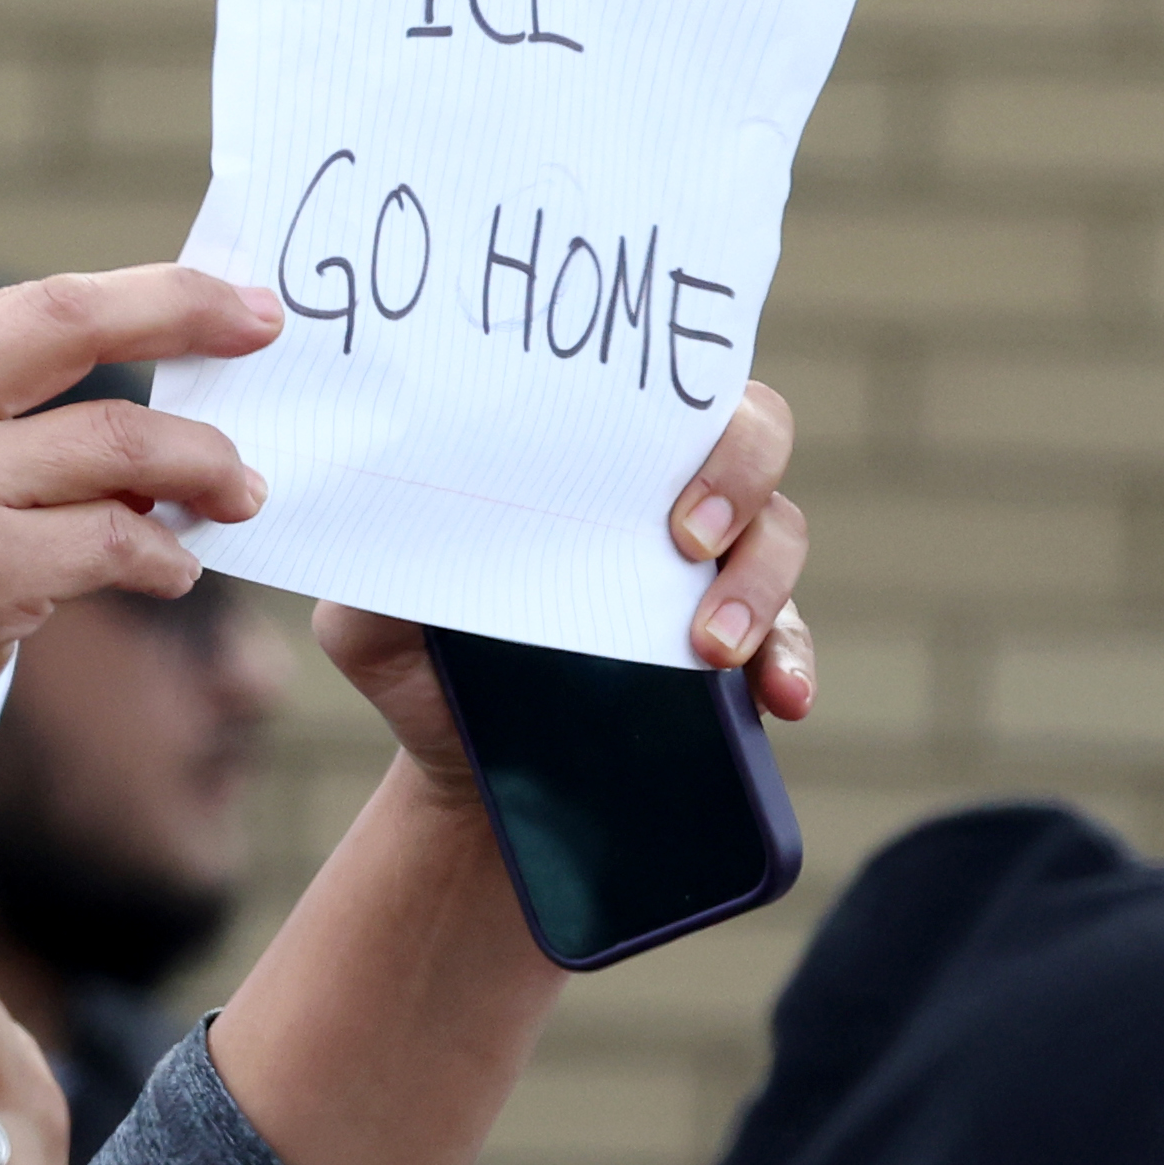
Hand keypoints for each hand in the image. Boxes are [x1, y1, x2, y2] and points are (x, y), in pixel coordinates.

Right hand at [0, 269, 283, 812]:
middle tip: (265, 328)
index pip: (33, 302)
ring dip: (204, 465)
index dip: (145, 295)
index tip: (224, 302)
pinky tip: (174, 571)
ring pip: (120, 441)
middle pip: (71, 319)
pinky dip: (167, 556)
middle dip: (185, 312)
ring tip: (242, 493)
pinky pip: (119, 539)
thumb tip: (147, 404)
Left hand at [311, 379, 810, 796]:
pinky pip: (790, 645)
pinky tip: (782, 702)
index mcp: (591, 462)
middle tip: (689, 539)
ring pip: (781, 535)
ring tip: (708, 650)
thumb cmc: (427, 667)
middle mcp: (668, 498)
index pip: (662, 389)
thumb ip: (371, 572)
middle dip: (740, 474)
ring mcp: (716, 573)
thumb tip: (373, 525)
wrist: (467, 775)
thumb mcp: (374, 626)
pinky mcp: (744, 653)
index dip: (685, 401)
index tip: (652, 466)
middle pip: (753, 435)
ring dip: (761, 586)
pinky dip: (792, 666)